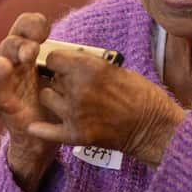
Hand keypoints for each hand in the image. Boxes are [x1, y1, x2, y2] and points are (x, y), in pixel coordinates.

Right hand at [0, 13, 59, 191]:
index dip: (33, 24)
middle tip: (37, 46)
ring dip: (12, 53)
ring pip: (1, 58)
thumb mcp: (67, 79)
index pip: (25, 29)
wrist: (48, 137)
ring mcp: (2, 81)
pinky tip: (3, 66)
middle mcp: (11, 63)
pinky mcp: (0, 101)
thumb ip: (71, 62)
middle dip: (24, 41)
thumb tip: (88, 50)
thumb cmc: (58, 103)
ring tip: (25, 54)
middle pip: (13, 41)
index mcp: (27, 53)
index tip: (45, 29)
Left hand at [25, 50, 185, 166]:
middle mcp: (79, 89)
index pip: (54, 57)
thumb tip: (71, 61)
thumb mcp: (120, 71)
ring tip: (69, 102)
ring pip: (46, 98)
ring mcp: (75, 113)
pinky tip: (37, 126)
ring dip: (55, 99)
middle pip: (52, 77)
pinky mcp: (75, 134)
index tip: (63, 65)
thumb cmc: (143, 97)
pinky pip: (46, 130)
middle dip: (61, 79)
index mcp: (91, 69)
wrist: (155, 128)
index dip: (59, 61)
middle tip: (74, 86)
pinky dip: (41, 128)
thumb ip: (92, 66)